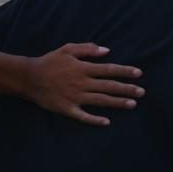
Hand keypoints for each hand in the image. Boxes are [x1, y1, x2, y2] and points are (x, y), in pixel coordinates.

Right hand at [27, 43, 142, 126]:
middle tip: (142, 92)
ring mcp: (75, 97)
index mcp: (83, 68)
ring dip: (117, 103)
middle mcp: (82, 83)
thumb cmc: (49, 62)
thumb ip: (87, 49)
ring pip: (100, 100)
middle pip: (108, 86)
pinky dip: (94, 119)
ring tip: (132, 104)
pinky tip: (106, 122)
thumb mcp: (67, 49)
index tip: (138, 74)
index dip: (124, 71)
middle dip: (127, 89)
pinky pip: (83, 116)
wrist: (30, 77)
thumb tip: (107, 51)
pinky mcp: (67, 108)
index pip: (109, 69)